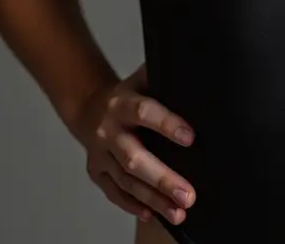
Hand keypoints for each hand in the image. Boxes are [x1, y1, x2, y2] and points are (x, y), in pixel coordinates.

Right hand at [73, 63, 196, 227]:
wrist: (89, 107)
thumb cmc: (127, 95)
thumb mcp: (142, 79)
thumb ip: (163, 76)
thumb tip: (195, 70)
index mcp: (122, 103)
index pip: (144, 112)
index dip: (167, 124)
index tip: (191, 137)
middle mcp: (109, 131)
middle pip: (134, 158)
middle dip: (163, 178)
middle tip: (188, 194)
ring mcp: (100, 155)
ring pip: (126, 182)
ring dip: (153, 199)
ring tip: (179, 212)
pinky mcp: (97, 172)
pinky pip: (114, 193)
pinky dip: (133, 205)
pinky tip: (153, 214)